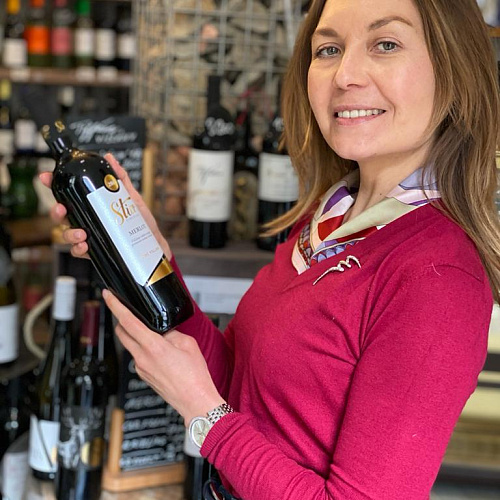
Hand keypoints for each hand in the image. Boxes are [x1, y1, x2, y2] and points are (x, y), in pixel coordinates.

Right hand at [39, 153, 171, 259]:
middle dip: (56, 211)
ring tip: (81, 232)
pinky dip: (78, 248)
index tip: (46, 177)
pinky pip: (79, 250)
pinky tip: (85, 245)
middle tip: (61, 208)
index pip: (68, 193)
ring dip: (69, 233)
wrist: (153, 243)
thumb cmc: (140, 221)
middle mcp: (85, 219)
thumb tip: (111, 158)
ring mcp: (88, 235)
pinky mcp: (94, 250)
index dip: (54, 184)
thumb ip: (120, 178)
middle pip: (62, 214)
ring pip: (67, 233)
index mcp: (90, 204)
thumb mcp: (131, 197)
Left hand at [102, 288, 224, 424]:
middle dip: (121, 319)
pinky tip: (160, 351)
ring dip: (135, 335)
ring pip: (130, 345)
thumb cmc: (194, 376)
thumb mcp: (187, 344)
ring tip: (155, 334)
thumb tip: (162, 332)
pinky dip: (144, 349)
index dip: (115, 306)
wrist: (195, 401)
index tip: (107, 295)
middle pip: (121, 333)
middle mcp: (142, 358)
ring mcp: (141, 368)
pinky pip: (138, 356)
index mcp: (153, 346)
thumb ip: (171, 333)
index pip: (127, 321)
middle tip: (127, 311)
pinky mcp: (144, 376)